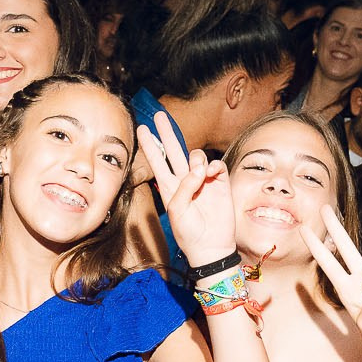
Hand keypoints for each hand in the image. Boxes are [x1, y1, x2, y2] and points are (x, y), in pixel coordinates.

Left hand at [136, 113, 234, 264]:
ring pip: (196, 156)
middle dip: (167, 132)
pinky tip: (212, 173)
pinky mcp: (220, 183)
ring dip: (196, 158)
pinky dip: (214, 166)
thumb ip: (184, 186)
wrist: (212, 247)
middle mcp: (185, 180)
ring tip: (200, 173)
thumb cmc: (189, 233)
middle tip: (160, 115)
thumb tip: (199, 167)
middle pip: (174, 150)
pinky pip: (216, 165)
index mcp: (169, 186)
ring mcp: (203, 181)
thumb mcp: (178, 210)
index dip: (150, 145)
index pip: (157, 160)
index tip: (142, 128)